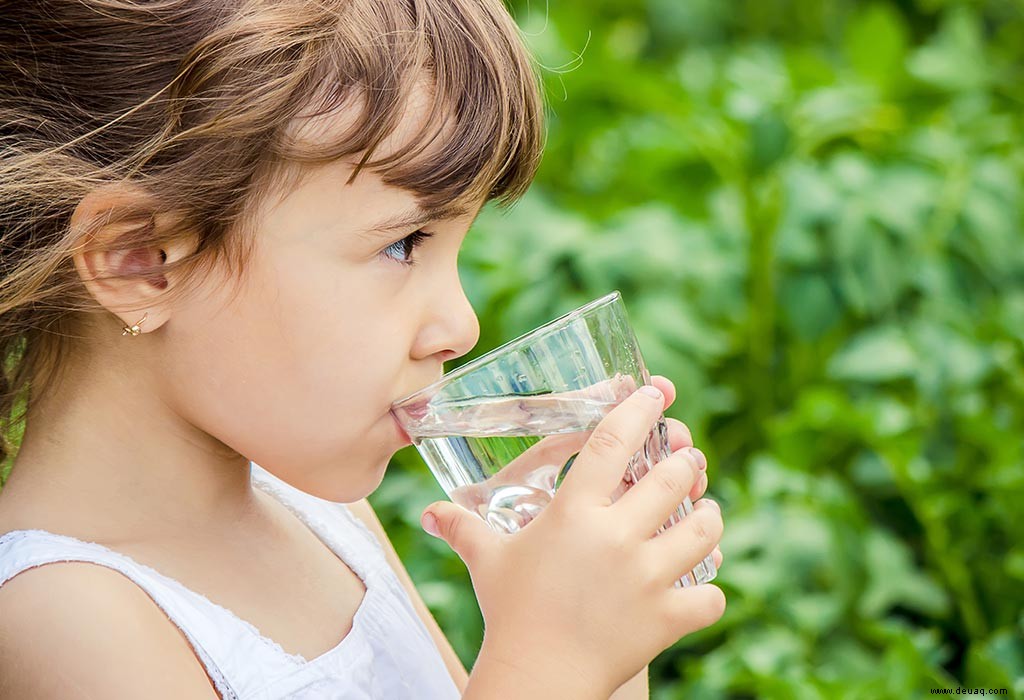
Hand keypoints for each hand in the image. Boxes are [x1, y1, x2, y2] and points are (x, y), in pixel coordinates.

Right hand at [423, 375, 725, 695]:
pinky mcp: (668, 617)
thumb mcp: (488, 561)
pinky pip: (712, 595)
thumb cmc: (510, 613)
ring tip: (703, 514)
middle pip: (673, 477)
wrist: (535, 678)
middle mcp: (616, 537)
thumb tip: (429, 512)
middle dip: (686, 464)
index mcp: (574, 513)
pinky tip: (700, 584)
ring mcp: (648, 577)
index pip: (613, 442)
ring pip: (704, 528)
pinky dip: (710, 590)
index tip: (655, 395)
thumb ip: (463, 528)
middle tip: (685, 465)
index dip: (638, 411)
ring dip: (708, 516)